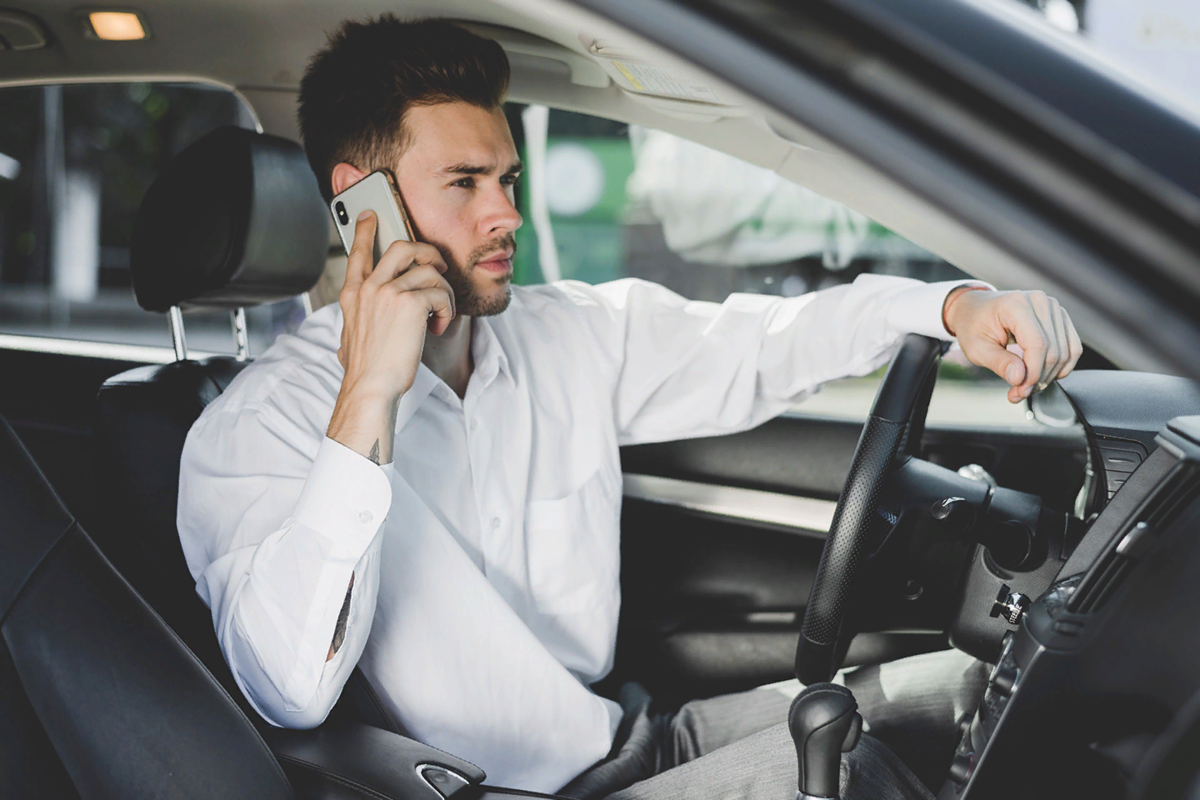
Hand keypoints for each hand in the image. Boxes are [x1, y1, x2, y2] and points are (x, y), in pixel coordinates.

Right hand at [337, 211, 454, 400]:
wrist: (370, 387)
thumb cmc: (365, 370)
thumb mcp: (350, 338)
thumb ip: (357, 322)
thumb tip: (353, 333)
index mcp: (353, 295)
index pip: (358, 253)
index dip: (364, 231)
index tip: (370, 215)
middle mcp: (369, 288)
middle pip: (402, 247)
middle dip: (426, 251)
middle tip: (438, 264)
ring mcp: (388, 292)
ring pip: (429, 270)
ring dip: (443, 292)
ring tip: (440, 313)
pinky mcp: (411, 303)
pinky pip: (440, 293)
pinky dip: (446, 310)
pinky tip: (438, 327)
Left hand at [944, 288, 1081, 403]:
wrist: (974, 309)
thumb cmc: (973, 326)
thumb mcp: (976, 348)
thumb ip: (999, 363)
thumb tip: (1020, 378)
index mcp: (1015, 305)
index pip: (1038, 344)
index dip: (1033, 373)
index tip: (1020, 390)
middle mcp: (1039, 302)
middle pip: (1054, 350)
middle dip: (1039, 379)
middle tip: (1019, 393)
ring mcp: (1052, 308)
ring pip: (1066, 351)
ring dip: (1049, 376)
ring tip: (1026, 386)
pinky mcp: (1060, 317)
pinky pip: (1072, 347)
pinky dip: (1060, 367)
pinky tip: (1041, 376)